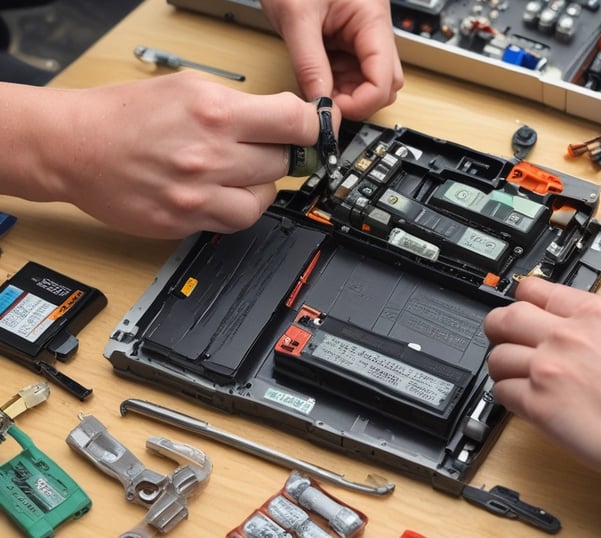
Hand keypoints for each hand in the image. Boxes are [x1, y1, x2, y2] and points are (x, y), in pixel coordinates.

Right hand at [3, 73, 326, 237]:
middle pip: (283, 162)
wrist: (74, 146)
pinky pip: (238, 221)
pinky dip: (240, 208)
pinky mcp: (186, 220)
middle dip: (279, 153)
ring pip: (267, 197)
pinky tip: (224, 193)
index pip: (296, 122)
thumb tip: (285, 119)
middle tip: (259, 147)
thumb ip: (239, 104)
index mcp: (214, 110)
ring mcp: (198, 192)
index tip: (317, 130)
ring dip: (261, 185)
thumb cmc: (123, 115)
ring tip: (238, 172)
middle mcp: (210, 153)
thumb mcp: (188, 88)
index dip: (315, 126)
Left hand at [260, 0, 402, 119]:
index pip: (385, 78)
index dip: (363, 102)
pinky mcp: (346, 42)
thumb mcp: (296, 17)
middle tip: (327, 105)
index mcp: (371, 18)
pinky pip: (350, 74)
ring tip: (318, 92)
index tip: (334, 110)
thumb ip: (309, 64)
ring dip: (347, 95)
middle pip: (385, 83)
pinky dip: (336, 85)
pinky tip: (317, 82)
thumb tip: (320, 101)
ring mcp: (361, 38)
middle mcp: (372, 30)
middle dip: (359, 102)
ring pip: (369, 82)